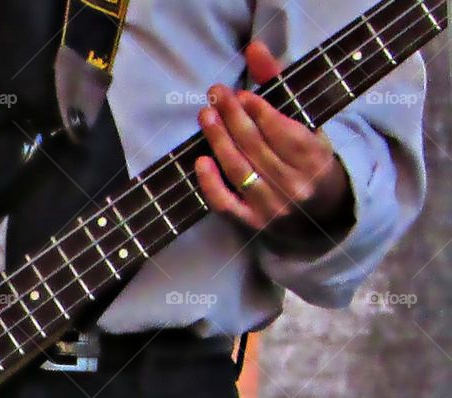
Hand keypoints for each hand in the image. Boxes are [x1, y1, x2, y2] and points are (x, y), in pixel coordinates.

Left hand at [195, 41, 351, 234]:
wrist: (320, 211)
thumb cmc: (307, 157)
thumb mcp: (304, 120)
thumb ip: (278, 84)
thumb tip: (254, 49)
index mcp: (315, 159)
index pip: (283, 133)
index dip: (259, 113)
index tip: (241, 95)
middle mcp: (295, 186)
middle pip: (256, 148)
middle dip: (233, 118)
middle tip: (216, 95)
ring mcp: (273, 208)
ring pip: (240, 171)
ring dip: (218, 141)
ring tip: (206, 115)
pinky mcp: (252, 224)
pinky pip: (226, 204)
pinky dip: (211, 184)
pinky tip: (201, 161)